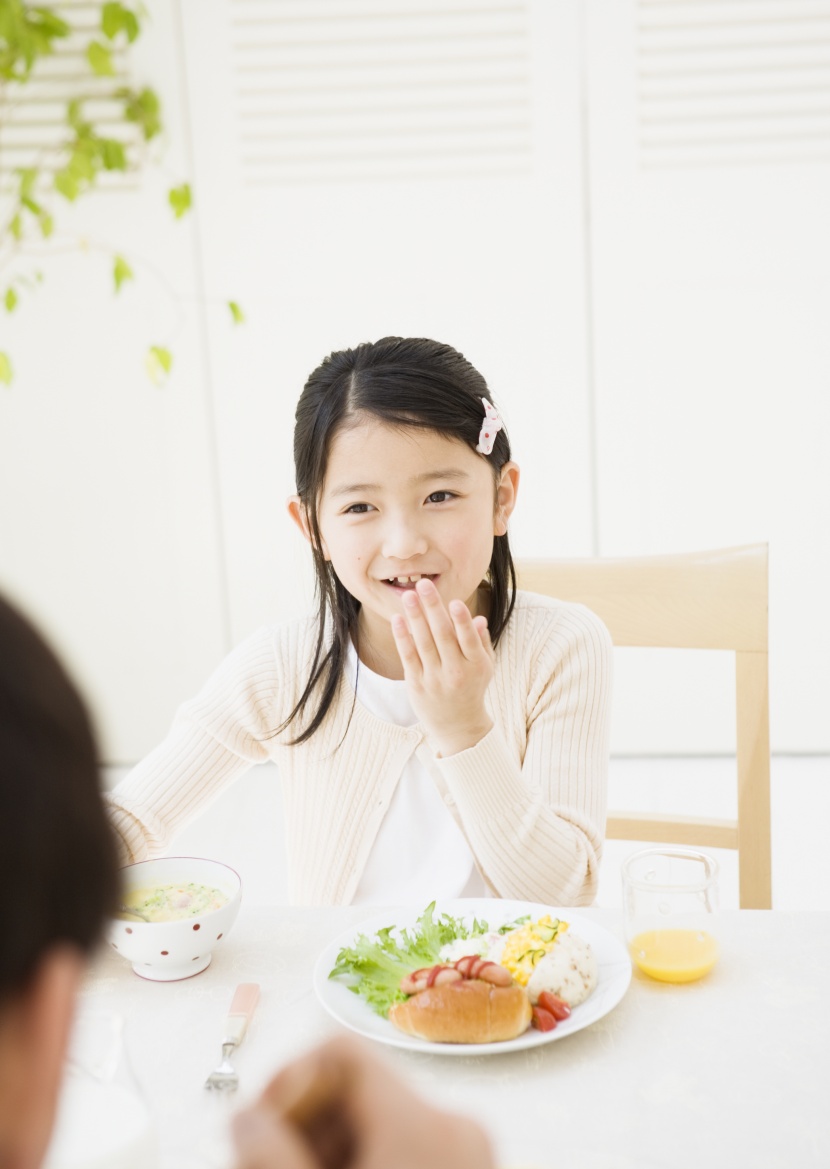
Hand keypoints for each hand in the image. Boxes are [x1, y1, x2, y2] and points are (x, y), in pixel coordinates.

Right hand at [232, 1034, 493, 1168]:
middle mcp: (458, 1124)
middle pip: (357, 1087)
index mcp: (427, 1121)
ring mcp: (471, 1151)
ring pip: (379, 1117)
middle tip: (269, 1161)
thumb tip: (241, 1115)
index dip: (289, 1078)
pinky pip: (405, 1144)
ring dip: (330, 1144)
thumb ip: (271, 1153)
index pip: (341, 1049)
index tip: (261, 1123)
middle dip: (304, 1122)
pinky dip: (366, 1156)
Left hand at [390, 578, 493, 755]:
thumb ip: (481, 642)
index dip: (461, 621)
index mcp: (477, 666)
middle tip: (424, 585)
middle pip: (443, 636)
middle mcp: (456, 672)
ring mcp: (435, 679)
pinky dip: (403, 637)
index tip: (454, 602)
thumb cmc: (473, 688)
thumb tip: (477, 618)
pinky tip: (398, 619)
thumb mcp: (486, 667)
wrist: (458, 725)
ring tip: (408, 596)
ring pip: (423, 643)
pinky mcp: (417, 684)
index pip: (469, 640)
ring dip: (415, 617)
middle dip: (433, 609)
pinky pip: (408, 656)